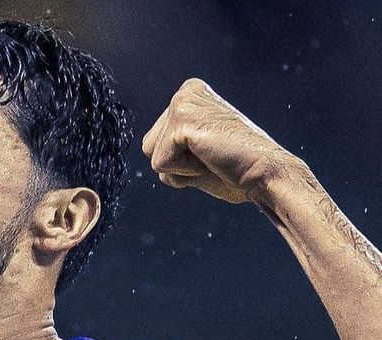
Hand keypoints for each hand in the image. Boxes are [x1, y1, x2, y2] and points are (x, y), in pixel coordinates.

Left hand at [142, 78, 306, 203]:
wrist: (266, 175)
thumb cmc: (236, 170)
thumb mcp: (197, 153)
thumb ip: (173, 146)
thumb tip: (146, 146)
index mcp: (189, 96)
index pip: (154, 143)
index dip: (180, 161)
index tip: (210, 155)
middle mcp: (184, 92)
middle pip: (148, 147)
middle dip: (176, 164)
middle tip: (211, 158)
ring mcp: (182, 103)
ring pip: (151, 155)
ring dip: (180, 169)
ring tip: (211, 158)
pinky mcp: (182, 119)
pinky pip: (160, 164)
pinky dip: (183, 173)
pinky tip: (210, 160)